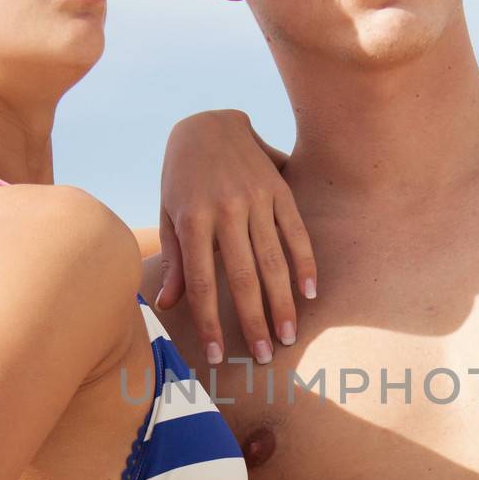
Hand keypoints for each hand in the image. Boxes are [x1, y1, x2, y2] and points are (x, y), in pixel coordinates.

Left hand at [156, 108, 316, 366]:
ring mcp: (256, 199)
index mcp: (193, 220)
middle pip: (244, 278)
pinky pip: (296, 233)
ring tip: (289, 334)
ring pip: (273, 261)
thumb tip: (167, 306)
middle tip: (265, 357)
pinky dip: (305, 263)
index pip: (204, 284)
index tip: (218, 356)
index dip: (211, 323)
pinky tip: (310, 293)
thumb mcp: (169, 214)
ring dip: (283, 302)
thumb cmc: (180, 177)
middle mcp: (226, 211)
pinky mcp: (279, 191)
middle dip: (254, 321)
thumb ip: (174, 261)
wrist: (208, 122)